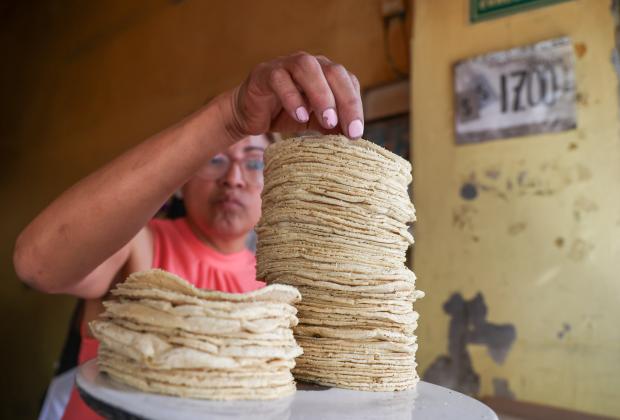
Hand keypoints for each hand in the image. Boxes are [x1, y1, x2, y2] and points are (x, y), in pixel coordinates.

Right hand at [219, 52, 363, 140]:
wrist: (250, 115)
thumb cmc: (286, 115)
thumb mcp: (315, 123)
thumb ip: (334, 126)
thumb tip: (355, 137)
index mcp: (326, 73)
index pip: (348, 82)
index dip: (355, 106)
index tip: (356, 133)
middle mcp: (310, 64)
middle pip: (333, 71)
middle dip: (345, 100)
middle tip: (348, 129)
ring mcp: (286, 65)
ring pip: (307, 67)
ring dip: (321, 94)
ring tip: (328, 121)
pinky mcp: (265, 73)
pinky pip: (280, 79)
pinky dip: (292, 97)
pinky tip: (300, 116)